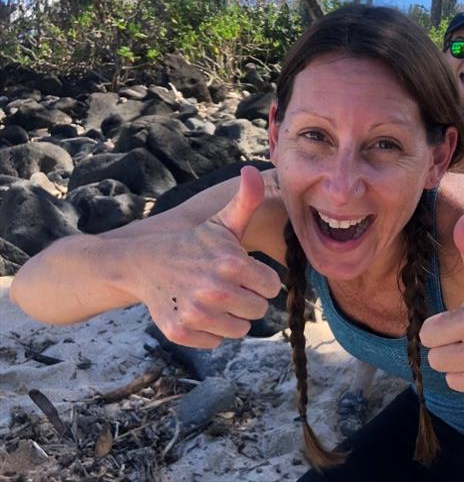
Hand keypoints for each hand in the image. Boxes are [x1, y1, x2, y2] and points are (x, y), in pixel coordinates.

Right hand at [131, 166, 280, 347]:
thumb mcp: (223, 221)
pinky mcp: (181, 332)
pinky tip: (196, 310)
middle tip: (227, 284)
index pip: (272, 287)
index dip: (260, 279)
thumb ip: (246, 200)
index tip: (243, 270)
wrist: (143, 263)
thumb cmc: (194, 242)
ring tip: (213, 297)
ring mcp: (196, 313)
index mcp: (232, 263)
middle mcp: (215, 291)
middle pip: (259, 310)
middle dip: (248, 298)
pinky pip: (216, 342)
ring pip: (240, 329)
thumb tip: (252, 170)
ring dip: (231, 316)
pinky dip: (209, 331)